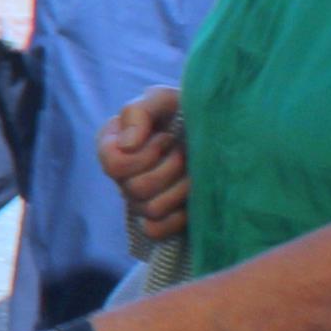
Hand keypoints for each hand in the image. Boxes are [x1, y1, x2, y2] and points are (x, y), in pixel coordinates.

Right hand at [100, 87, 187, 244]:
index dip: (145, 154)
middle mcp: (120, 176)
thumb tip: (127, 145)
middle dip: (170, 168)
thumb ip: (138, 112)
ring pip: (150, 209)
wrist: (217, 132)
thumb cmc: (185, 111)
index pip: (113, 164)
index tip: (167, 136)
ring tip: (193, 170)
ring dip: (180, 188)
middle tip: (184, 151)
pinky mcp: (159, 219)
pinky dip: (176, 217)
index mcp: (112, 145)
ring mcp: (138, 200)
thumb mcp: (162, 99)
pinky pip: (156, 230)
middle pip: (135, 189)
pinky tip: (191, 198)